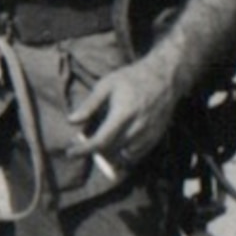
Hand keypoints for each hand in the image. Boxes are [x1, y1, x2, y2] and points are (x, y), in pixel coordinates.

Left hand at [71, 52, 184, 171]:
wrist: (165, 77)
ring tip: (102, 143)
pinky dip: (124, 155)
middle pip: (111, 152)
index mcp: (123, 113)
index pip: (101, 141)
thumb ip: (89, 104)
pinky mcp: (156, 138)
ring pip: (124, 158)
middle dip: (95, 151)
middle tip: (85, 141)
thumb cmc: (132, 78)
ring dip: (110, 155)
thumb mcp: (107, 84)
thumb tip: (71, 120)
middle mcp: (138, 127)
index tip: (70, 152)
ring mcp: (149, 134)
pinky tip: (117, 144)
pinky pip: (137, 156)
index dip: (84, 150)